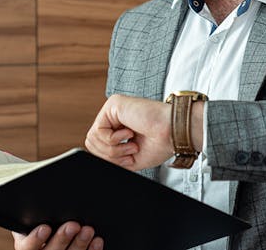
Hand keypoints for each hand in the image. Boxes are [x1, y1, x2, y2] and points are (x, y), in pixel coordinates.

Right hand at [12, 222, 102, 249]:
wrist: (52, 242)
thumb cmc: (39, 229)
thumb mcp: (31, 224)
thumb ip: (32, 217)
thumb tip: (34, 202)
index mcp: (27, 248)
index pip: (28, 247)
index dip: (35, 239)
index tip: (45, 227)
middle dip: (61, 239)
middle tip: (73, 225)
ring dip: (79, 244)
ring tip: (88, 230)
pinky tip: (96, 242)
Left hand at [85, 94, 200, 170]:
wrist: (172, 133)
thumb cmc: (160, 143)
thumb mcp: (129, 158)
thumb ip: (111, 157)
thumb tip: (95, 161)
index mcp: (119, 127)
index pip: (97, 145)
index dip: (109, 158)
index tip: (128, 158)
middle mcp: (114, 117)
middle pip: (92, 143)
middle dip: (109, 155)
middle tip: (129, 151)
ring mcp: (113, 109)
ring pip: (93, 138)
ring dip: (113, 149)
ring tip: (131, 144)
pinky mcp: (113, 104)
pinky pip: (98, 130)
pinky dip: (114, 140)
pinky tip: (129, 134)